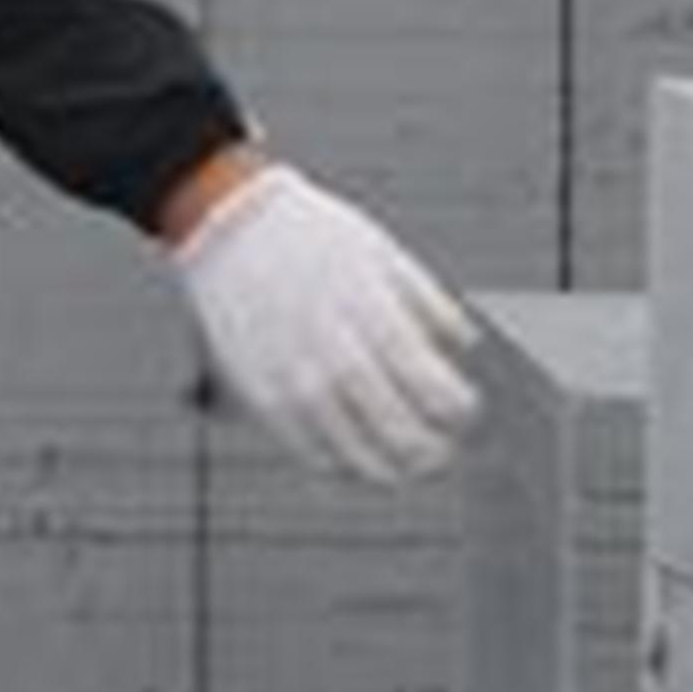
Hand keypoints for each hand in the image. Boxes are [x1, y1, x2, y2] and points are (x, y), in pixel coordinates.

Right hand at [168, 159, 477, 485]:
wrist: (227, 224)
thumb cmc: (308, 233)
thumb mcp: (383, 252)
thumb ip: (429, 302)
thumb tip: (464, 345)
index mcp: (371, 314)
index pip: (432, 388)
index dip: (459, 410)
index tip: (465, 410)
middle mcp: (333, 352)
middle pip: (398, 428)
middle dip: (430, 450)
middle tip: (443, 450)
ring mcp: (292, 377)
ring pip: (353, 451)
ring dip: (389, 468)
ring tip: (406, 465)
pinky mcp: (259, 392)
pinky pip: (306, 448)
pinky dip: (338, 462)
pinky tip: (355, 455)